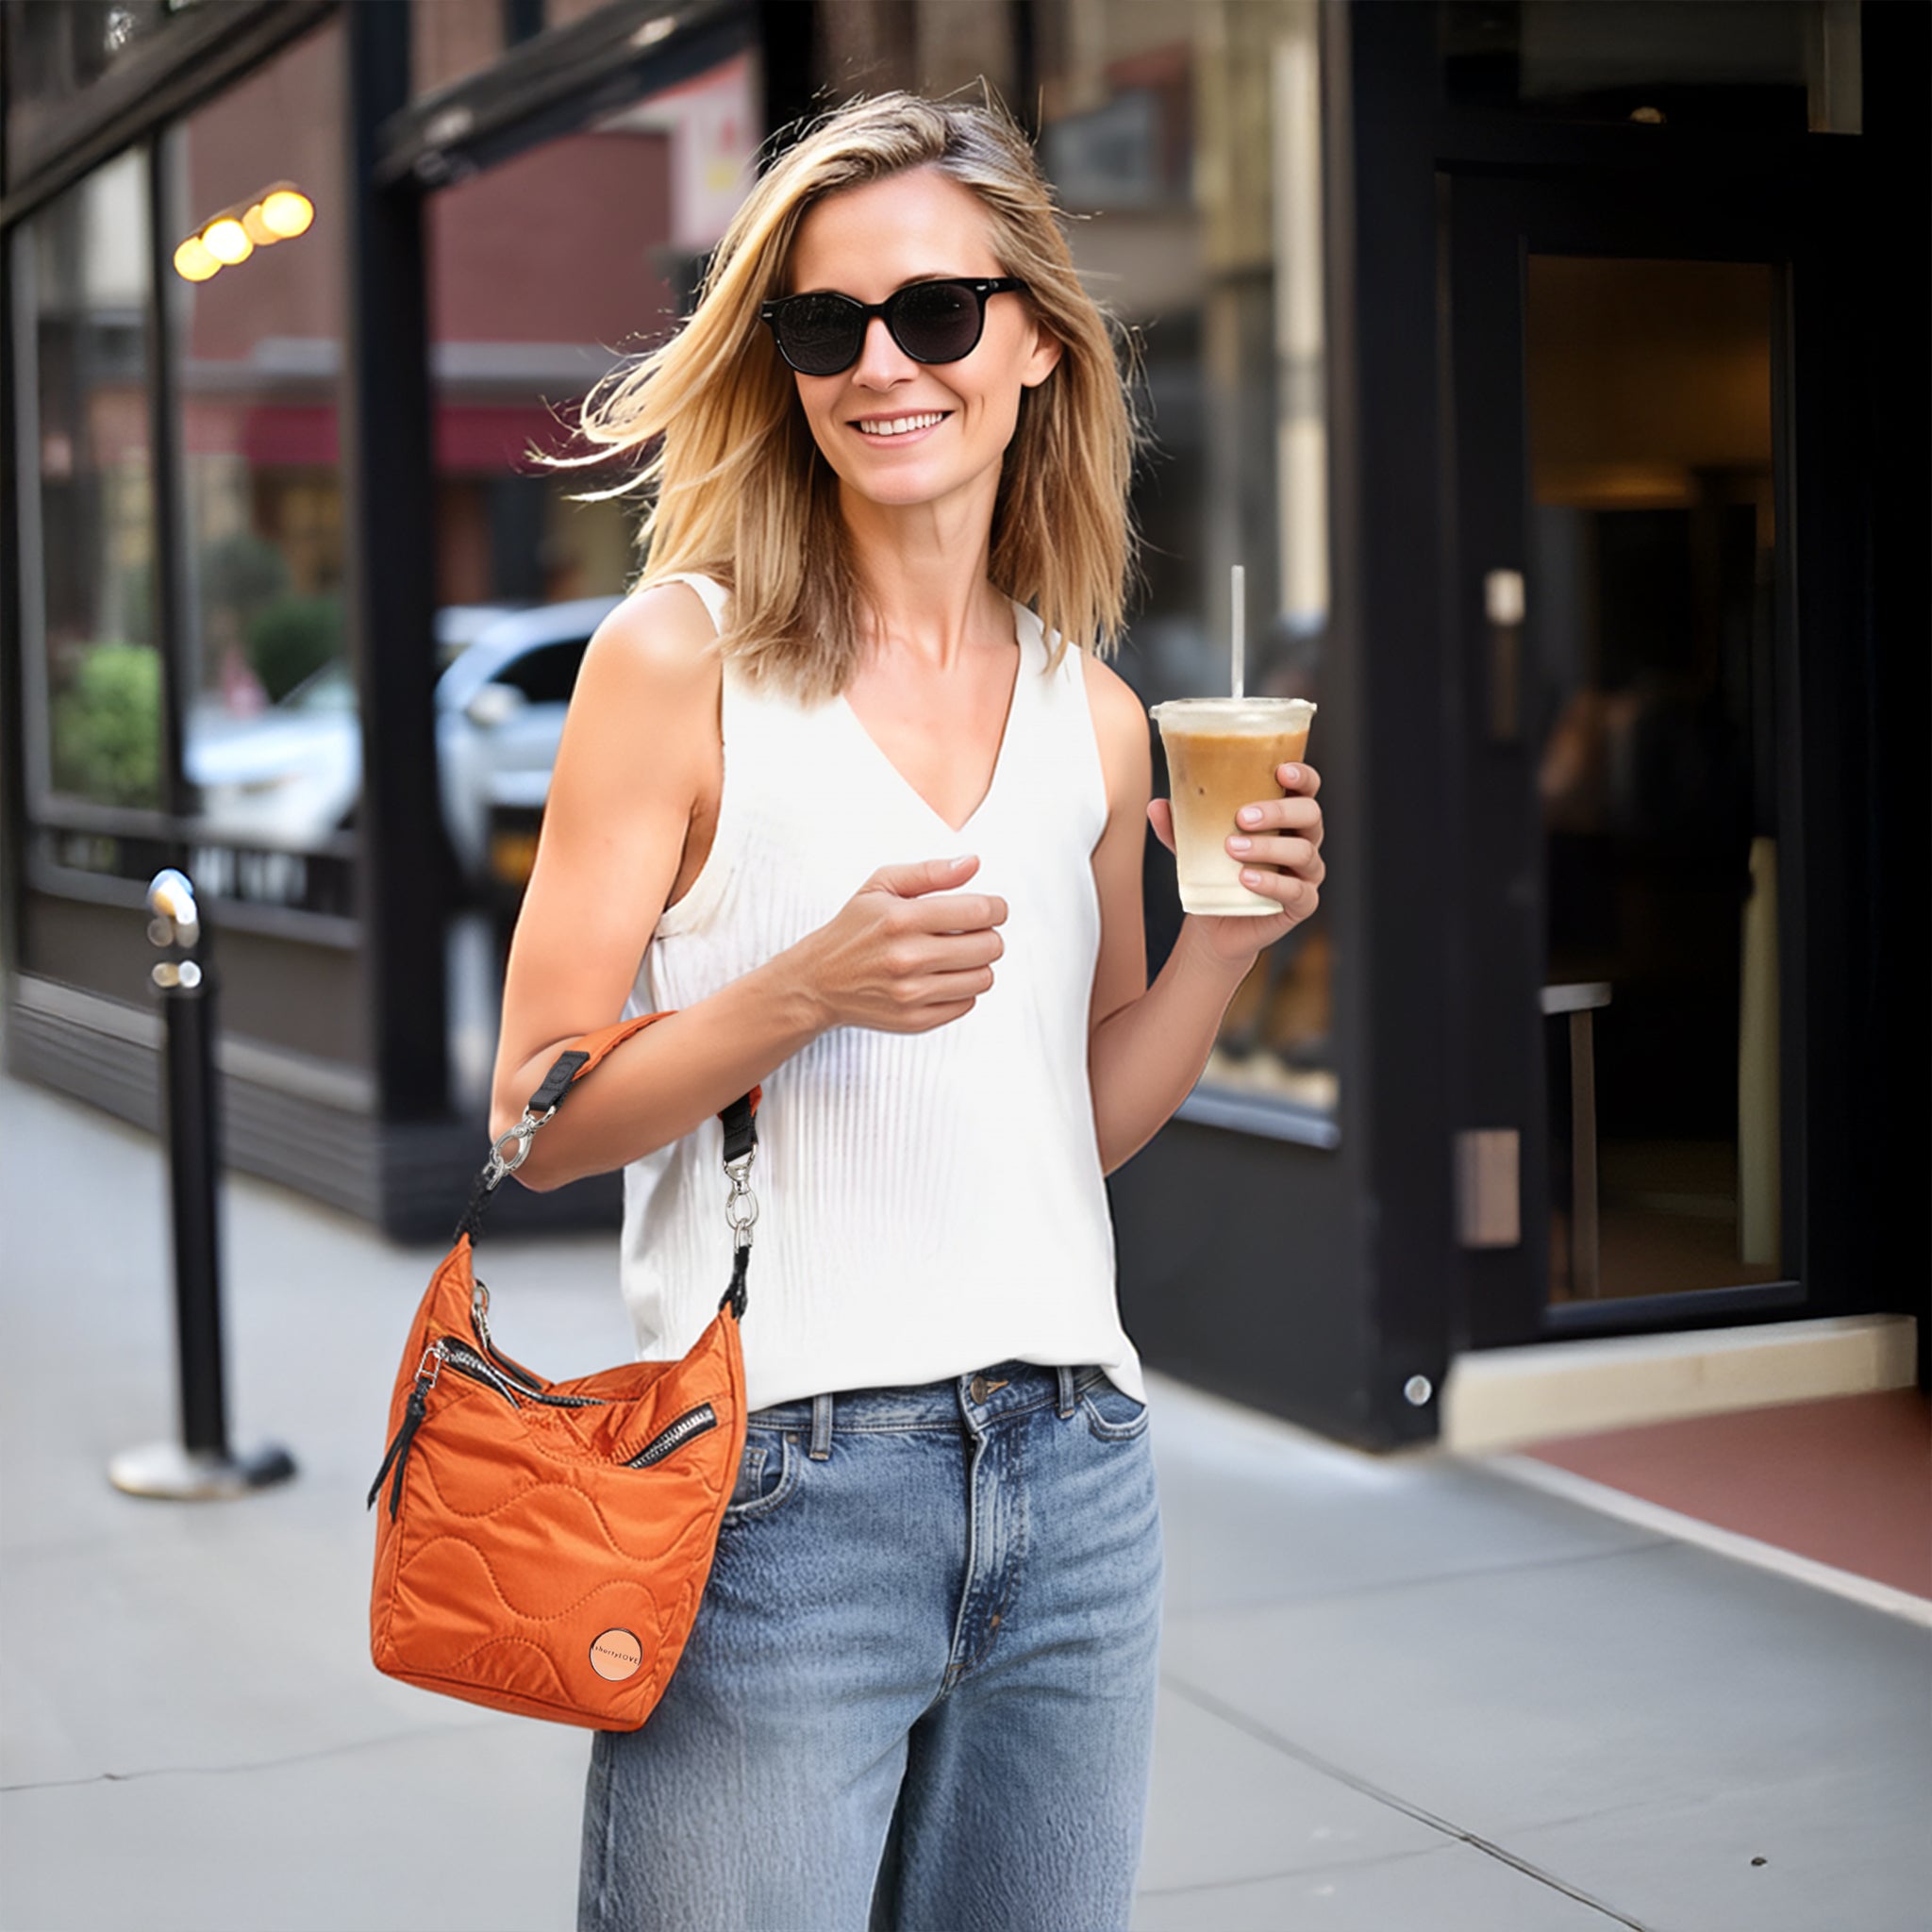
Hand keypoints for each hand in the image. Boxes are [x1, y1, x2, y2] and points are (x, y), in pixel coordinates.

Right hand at [794, 855, 1007, 1032]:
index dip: (996, 908)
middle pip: (989, 946)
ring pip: (984, 978)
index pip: (980, 913)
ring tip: (956, 955)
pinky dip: (962, 989)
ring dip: (978, 964)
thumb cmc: (853, 928)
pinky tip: (941, 977)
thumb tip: (973, 863)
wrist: (817, 982)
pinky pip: (967, 1003)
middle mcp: (907, 958)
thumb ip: (929, 872)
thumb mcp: (880, 885)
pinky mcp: (914, 1020)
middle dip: (989, 935)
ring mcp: (911, 994)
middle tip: (973, 932)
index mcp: (902, 919)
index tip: (993, 909)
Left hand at [1147, 762, 1325, 965]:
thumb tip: (1157, 806)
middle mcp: (1303, 840)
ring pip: (1303, 852)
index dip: (1302, 776)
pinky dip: (1272, 884)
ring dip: (1268, 847)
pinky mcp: (1302, 903)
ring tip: (1232, 848)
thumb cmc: (1215, 872)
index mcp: (1285, 817)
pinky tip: (1246, 879)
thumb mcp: (1193, 845)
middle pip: (1310, 815)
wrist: (1215, 921)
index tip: (1281, 771)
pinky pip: (1298, 892)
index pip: (1305, 789)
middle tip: (1242, 816)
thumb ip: (1178, 826)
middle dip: (1278, 811)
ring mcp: (1306, 873)